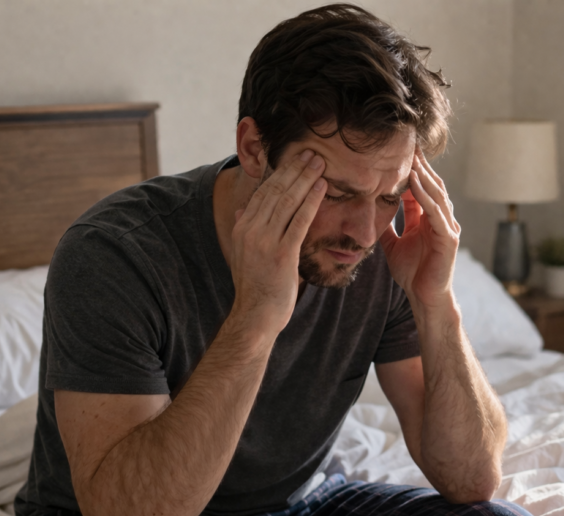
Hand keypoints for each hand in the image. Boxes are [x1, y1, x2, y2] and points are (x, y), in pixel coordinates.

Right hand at [229, 150, 326, 332]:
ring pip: (287, 201)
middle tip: (311, 152)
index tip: (294, 158)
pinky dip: (311, 201)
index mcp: (242, 227)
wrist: (255, 316)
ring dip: (305, 179)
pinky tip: (322, 187)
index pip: (263, 192)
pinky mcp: (282, 254)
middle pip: (275, 191)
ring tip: (319, 163)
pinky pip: (300, 221)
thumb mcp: (244, 254)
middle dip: (294, 169)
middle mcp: (251, 230)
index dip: (280, 173)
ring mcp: (265, 241)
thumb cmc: (255, 286)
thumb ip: (244, 229)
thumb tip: (241, 209)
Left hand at [379, 146, 459, 308]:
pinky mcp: (449, 239)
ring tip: (411, 158)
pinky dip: (425, 196)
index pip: (421, 188)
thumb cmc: (412, 274)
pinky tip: (415, 183)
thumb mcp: (392, 244)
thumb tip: (371, 212)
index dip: (411, 171)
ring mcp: (447, 228)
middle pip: (431, 185)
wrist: (424, 298)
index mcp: (428, 219)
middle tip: (408, 144)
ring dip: (423, 176)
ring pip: (436, 194)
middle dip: (421, 166)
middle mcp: (440, 219)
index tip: (398, 152)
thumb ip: (387, 227)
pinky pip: (436, 212)